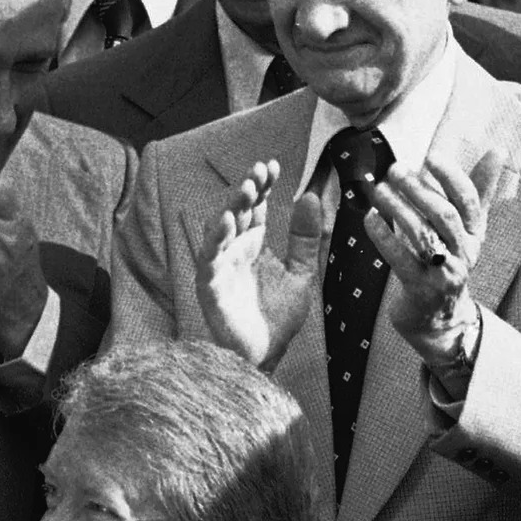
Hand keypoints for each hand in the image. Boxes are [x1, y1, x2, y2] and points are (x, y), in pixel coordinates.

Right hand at [200, 158, 321, 367]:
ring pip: (220, 230)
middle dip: (247, 190)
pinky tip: (228, 221)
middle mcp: (235, 251)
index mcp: (255, 245)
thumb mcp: (302, 273)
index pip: (258, 207)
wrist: (267, 354)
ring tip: (245, 189)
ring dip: (231, 207)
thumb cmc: (278, 317)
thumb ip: (306, 239)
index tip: (273, 165)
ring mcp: (221, 267)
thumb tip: (310, 196)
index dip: (263, 185)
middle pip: (238, 212)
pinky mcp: (211, 286)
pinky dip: (216, 239)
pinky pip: (210, 258)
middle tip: (259, 172)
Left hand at [367, 154, 493, 361]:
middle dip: (419, 189)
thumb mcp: (468, 228)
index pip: (469, 200)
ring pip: (421, 235)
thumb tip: (499, 150)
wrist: (441, 317)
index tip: (431, 156)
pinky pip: (400, 258)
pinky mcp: (420, 289)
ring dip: (397, 208)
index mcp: (476, 233)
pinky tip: (370, 217)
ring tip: (378, 189)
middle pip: (444, 216)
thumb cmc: (449, 260)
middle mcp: (464, 252)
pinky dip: (383, 235)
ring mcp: (443, 272)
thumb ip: (479, 190)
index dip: (451, 177)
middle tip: (395, 169)